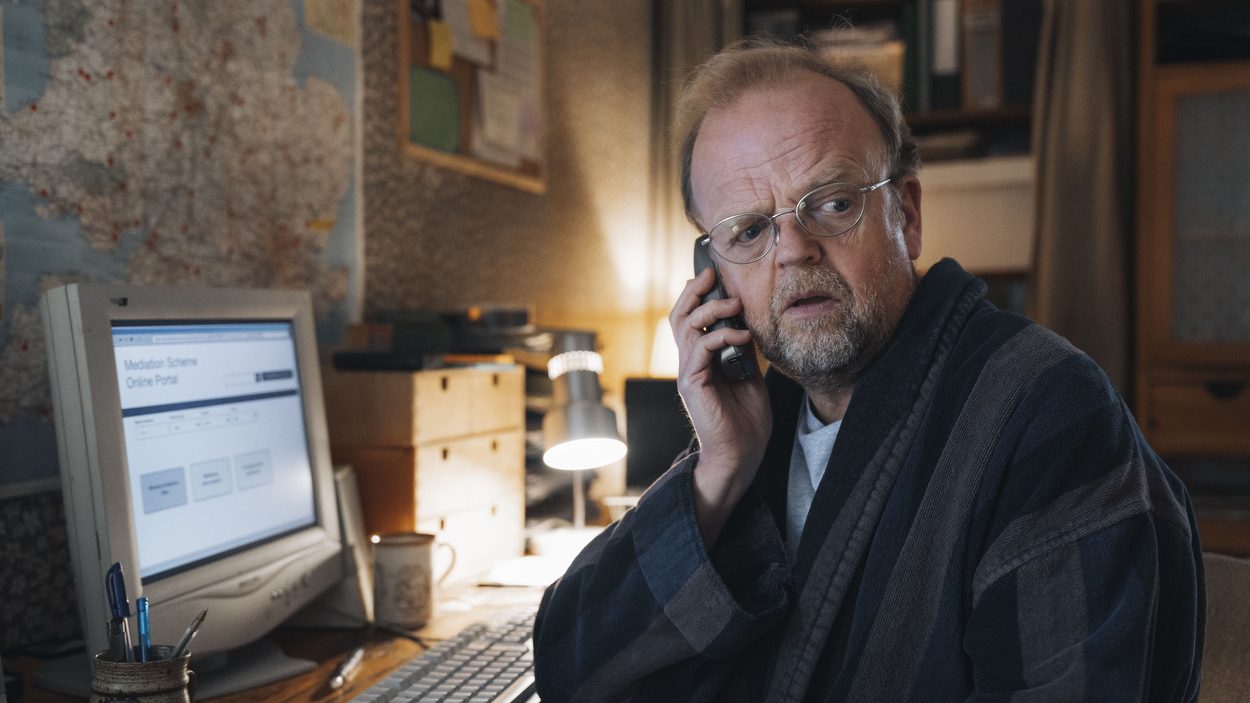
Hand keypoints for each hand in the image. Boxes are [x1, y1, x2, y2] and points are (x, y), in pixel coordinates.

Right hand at [669, 267, 772, 546]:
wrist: (742, 455)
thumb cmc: (746, 421)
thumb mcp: (750, 375)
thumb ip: (743, 351)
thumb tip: (747, 323)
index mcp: (701, 360)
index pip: (690, 319)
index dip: (697, 295)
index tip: (714, 275)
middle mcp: (689, 363)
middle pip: (679, 315)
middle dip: (695, 291)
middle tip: (713, 275)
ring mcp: (688, 372)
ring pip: (686, 326)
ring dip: (711, 309)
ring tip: (735, 304)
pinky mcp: (692, 384)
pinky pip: (699, 348)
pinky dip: (721, 335)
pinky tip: (742, 335)